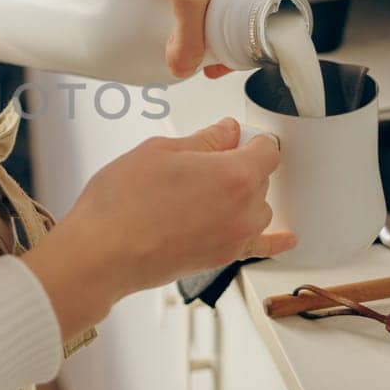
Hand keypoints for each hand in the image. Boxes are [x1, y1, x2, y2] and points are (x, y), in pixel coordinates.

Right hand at [22, 118, 295, 339]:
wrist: (102, 253)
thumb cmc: (122, 203)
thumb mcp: (160, 151)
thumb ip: (203, 141)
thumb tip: (226, 132)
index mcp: (234, 174)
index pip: (266, 148)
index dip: (251, 138)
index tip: (235, 136)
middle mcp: (244, 209)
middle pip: (261, 178)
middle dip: (240, 165)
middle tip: (205, 161)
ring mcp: (235, 237)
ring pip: (257, 208)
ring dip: (243, 196)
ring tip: (207, 191)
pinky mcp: (222, 258)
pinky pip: (261, 247)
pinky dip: (275, 241)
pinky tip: (288, 239)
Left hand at [67, 0, 301, 78]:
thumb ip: (187, 39)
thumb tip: (182, 70)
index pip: (282, 16)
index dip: (259, 44)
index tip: (232, 58)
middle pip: (266, 4)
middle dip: (242, 32)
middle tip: (214, 51)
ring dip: (232, 12)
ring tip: (205, 30)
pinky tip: (204, 1)